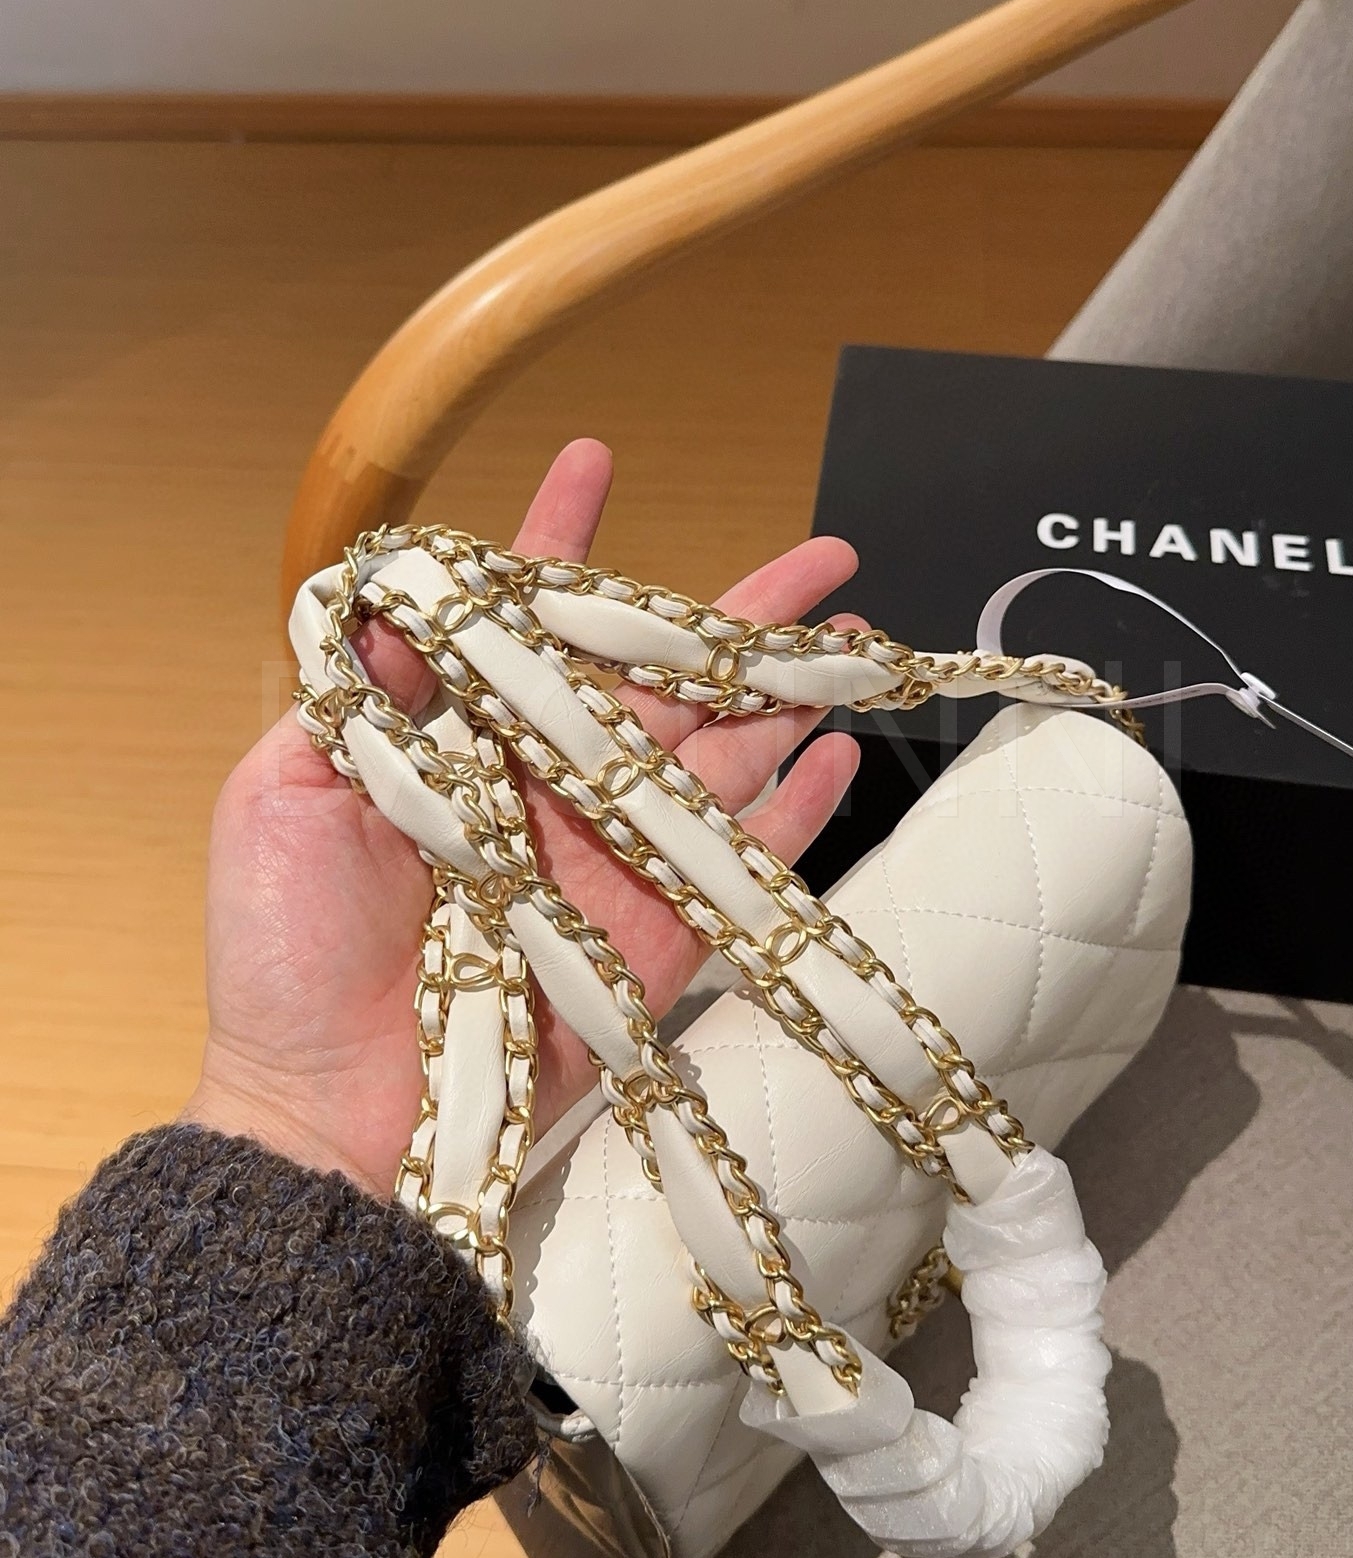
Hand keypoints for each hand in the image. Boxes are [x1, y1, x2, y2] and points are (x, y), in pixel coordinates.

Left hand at [188, 439, 861, 1197]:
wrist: (329, 1106)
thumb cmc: (284, 951)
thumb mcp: (284, 795)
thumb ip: (356, 696)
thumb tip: (403, 592)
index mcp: (465, 743)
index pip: (527, 624)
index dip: (561, 545)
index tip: (594, 463)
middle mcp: (550, 787)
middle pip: (660, 681)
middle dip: (736, 612)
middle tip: (820, 556)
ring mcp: (611, 860)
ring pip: (721, 756)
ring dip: (789, 697)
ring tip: (851, 639)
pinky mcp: (657, 938)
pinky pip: (740, 864)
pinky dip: (795, 812)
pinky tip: (837, 755)